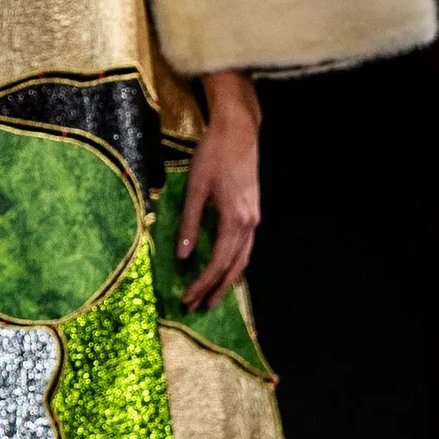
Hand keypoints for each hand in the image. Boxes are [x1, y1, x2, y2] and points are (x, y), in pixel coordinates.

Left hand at [178, 71, 260, 310]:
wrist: (239, 131)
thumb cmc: (213, 156)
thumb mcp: (195, 189)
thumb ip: (190, 225)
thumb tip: (184, 257)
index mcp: (235, 220)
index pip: (218, 263)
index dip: (202, 284)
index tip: (187, 299)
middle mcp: (250, 224)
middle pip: (234, 267)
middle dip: (214, 289)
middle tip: (197, 307)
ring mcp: (254, 218)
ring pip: (243, 260)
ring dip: (227, 280)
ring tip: (211, 298)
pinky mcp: (253, 211)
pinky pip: (246, 247)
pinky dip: (235, 264)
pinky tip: (225, 269)